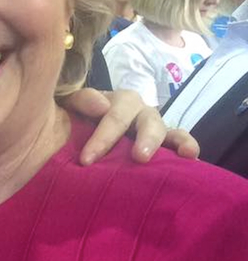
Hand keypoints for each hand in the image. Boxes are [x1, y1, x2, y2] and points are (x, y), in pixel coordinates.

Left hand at [60, 88, 199, 164]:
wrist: (72, 135)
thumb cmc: (72, 121)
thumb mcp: (68, 106)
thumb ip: (79, 100)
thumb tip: (102, 105)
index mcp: (115, 100)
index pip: (112, 114)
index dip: (102, 137)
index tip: (87, 160)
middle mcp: (137, 111)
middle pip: (145, 120)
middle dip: (144, 138)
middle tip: (139, 157)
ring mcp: (151, 127)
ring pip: (165, 129)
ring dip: (173, 141)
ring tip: (184, 154)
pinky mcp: (162, 144)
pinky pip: (178, 141)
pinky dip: (186, 145)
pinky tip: (192, 158)